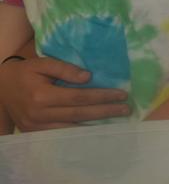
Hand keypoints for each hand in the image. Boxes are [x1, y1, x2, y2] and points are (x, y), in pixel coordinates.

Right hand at [0, 56, 128, 130]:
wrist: (1, 87)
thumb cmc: (25, 72)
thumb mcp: (43, 63)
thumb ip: (66, 69)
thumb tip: (88, 77)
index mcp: (42, 96)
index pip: (79, 98)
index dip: (101, 97)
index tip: (121, 95)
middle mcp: (40, 114)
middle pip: (79, 115)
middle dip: (104, 112)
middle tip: (125, 109)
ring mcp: (36, 126)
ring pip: (71, 128)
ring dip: (95, 125)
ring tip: (116, 120)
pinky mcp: (34, 132)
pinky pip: (61, 134)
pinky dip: (79, 132)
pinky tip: (95, 129)